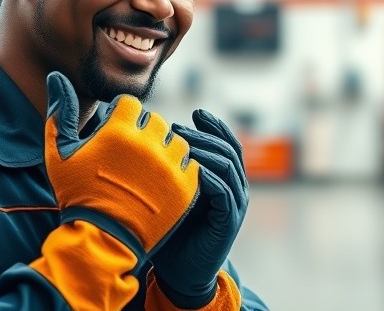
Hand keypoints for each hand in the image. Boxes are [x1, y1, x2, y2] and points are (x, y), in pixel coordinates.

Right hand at [43, 72, 200, 261]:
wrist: (101, 240)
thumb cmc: (77, 195)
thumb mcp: (59, 154)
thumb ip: (60, 112)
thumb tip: (56, 75)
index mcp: (118, 131)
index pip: (131, 105)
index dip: (121, 119)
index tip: (114, 137)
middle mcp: (148, 143)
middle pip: (155, 121)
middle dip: (143, 133)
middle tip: (130, 157)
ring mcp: (169, 165)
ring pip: (175, 140)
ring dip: (163, 149)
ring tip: (147, 168)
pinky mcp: (185, 186)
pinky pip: (190, 164)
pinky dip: (178, 169)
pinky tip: (161, 182)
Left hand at [150, 109, 248, 307]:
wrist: (179, 272)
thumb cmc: (171, 229)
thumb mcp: (170, 191)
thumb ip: (170, 167)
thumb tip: (149, 136)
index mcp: (224, 179)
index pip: (227, 143)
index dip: (215, 125)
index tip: (196, 111)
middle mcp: (235, 189)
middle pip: (228, 150)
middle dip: (205, 134)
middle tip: (179, 126)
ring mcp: (235, 205)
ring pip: (229, 168)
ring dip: (206, 151)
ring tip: (182, 142)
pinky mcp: (229, 223)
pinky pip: (226, 195)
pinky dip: (211, 179)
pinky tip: (193, 171)